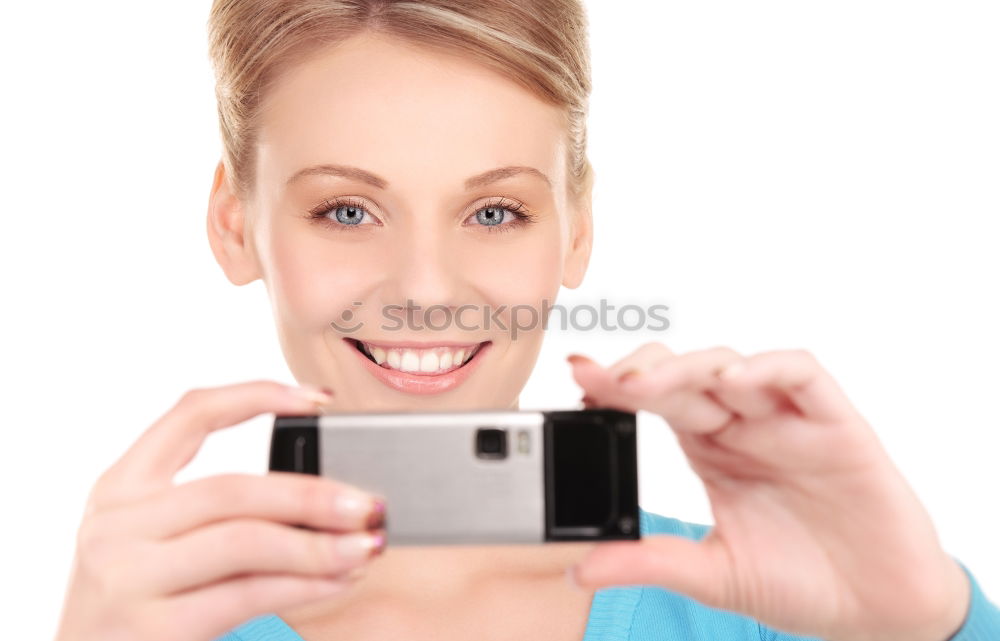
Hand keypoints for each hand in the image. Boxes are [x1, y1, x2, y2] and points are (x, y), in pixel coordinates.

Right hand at [53, 380, 386, 640]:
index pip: (190, 414)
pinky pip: (248, 594)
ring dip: (319, 544)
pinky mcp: (151, 629)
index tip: (319, 398)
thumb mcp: (152, 545)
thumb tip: (325, 498)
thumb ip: (213, 515)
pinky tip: (339, 580)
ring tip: (366, 545)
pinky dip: (305, 584)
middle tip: (369, 504)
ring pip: (245, 541)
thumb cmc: (136, 610)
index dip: (257, 395)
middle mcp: (115, 526)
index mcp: (119, 488)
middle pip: (231, 489)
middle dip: (310, 494)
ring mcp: (127, 577)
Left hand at [566, 343, 970, 640]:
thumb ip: (650, 563)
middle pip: (685, 377)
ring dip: (687, 367)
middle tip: (598, 378)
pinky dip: (767, 369)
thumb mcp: (713, 575)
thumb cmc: (800, 582)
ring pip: (731, 366)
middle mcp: (743, 426)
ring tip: (646, 384)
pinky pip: (802, 376)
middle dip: (639, 373)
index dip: (616, 387)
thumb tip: (576, 569)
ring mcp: (787, 422)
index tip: (576, 380)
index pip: (655, 401)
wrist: (879, 612)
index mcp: (710, 450)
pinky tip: (734, 382)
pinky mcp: (835, 426)